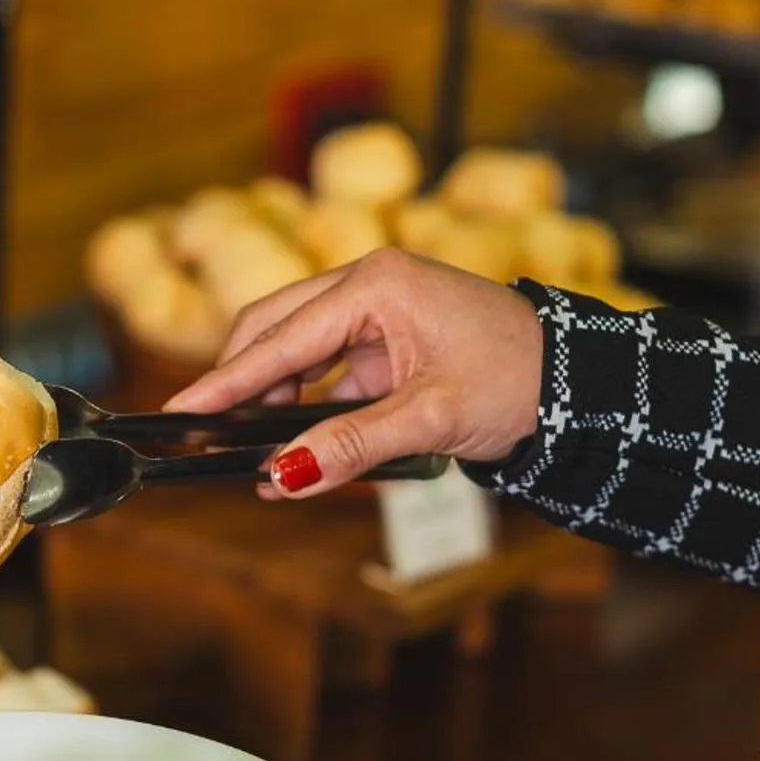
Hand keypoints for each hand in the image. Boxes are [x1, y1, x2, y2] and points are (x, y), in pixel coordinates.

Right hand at [164, 249, 544, 496]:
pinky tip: (289, 447)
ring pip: (294, 348)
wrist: (578, 383)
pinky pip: (325, 369)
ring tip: (251, 453)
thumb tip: (284, 476)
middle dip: (242, 384)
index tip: (180, 411)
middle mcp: (369, 285)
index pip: (280, 337)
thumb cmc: (518, 383)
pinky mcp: (386, 338)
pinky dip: (304, 406)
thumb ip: (351, 446)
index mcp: (377, 285)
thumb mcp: (430, 419)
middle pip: (274, 329)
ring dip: (273, 399)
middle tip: (210, 436)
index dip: (226, 380)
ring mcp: (376, 309)